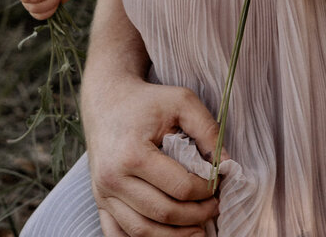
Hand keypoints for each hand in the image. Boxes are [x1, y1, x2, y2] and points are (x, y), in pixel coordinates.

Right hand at [84, 75, 220, 235]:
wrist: (107, 102)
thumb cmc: (147, 102)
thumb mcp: (183, 102)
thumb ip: (208, 130)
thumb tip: (226, 163)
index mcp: (133, 155)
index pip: (180, 188)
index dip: (206, 190)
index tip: (219, 182)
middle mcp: (112, 179)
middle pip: (162, 213)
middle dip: (196, 215)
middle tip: (214, 206)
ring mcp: (102, 193)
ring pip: (141, 231)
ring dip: (174, 235)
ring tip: (198, 229)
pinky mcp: (99, 201)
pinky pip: (118, 233)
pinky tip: (168, 235)